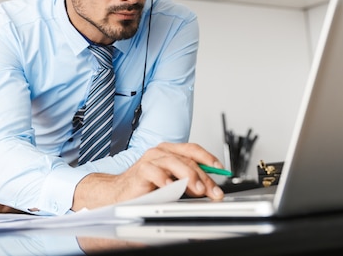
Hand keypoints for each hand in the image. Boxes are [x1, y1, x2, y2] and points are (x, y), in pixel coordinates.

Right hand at [72, 142, 224, 210]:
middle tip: (212, 191)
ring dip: (188, 177)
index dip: (208, 158)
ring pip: (174, 162)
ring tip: (197, 190)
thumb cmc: (146, 186)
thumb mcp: (173, 182)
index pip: (193, 149)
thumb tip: (210, 187)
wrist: (121, 192)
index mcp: (170, 151)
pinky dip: (165, 179)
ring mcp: (150, 159)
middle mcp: (160, 151)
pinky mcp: (140, 170)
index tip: (221, 170)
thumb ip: (189, 181)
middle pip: (187, 159)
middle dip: (203, 176)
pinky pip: (154, 172)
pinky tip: (171, 188)